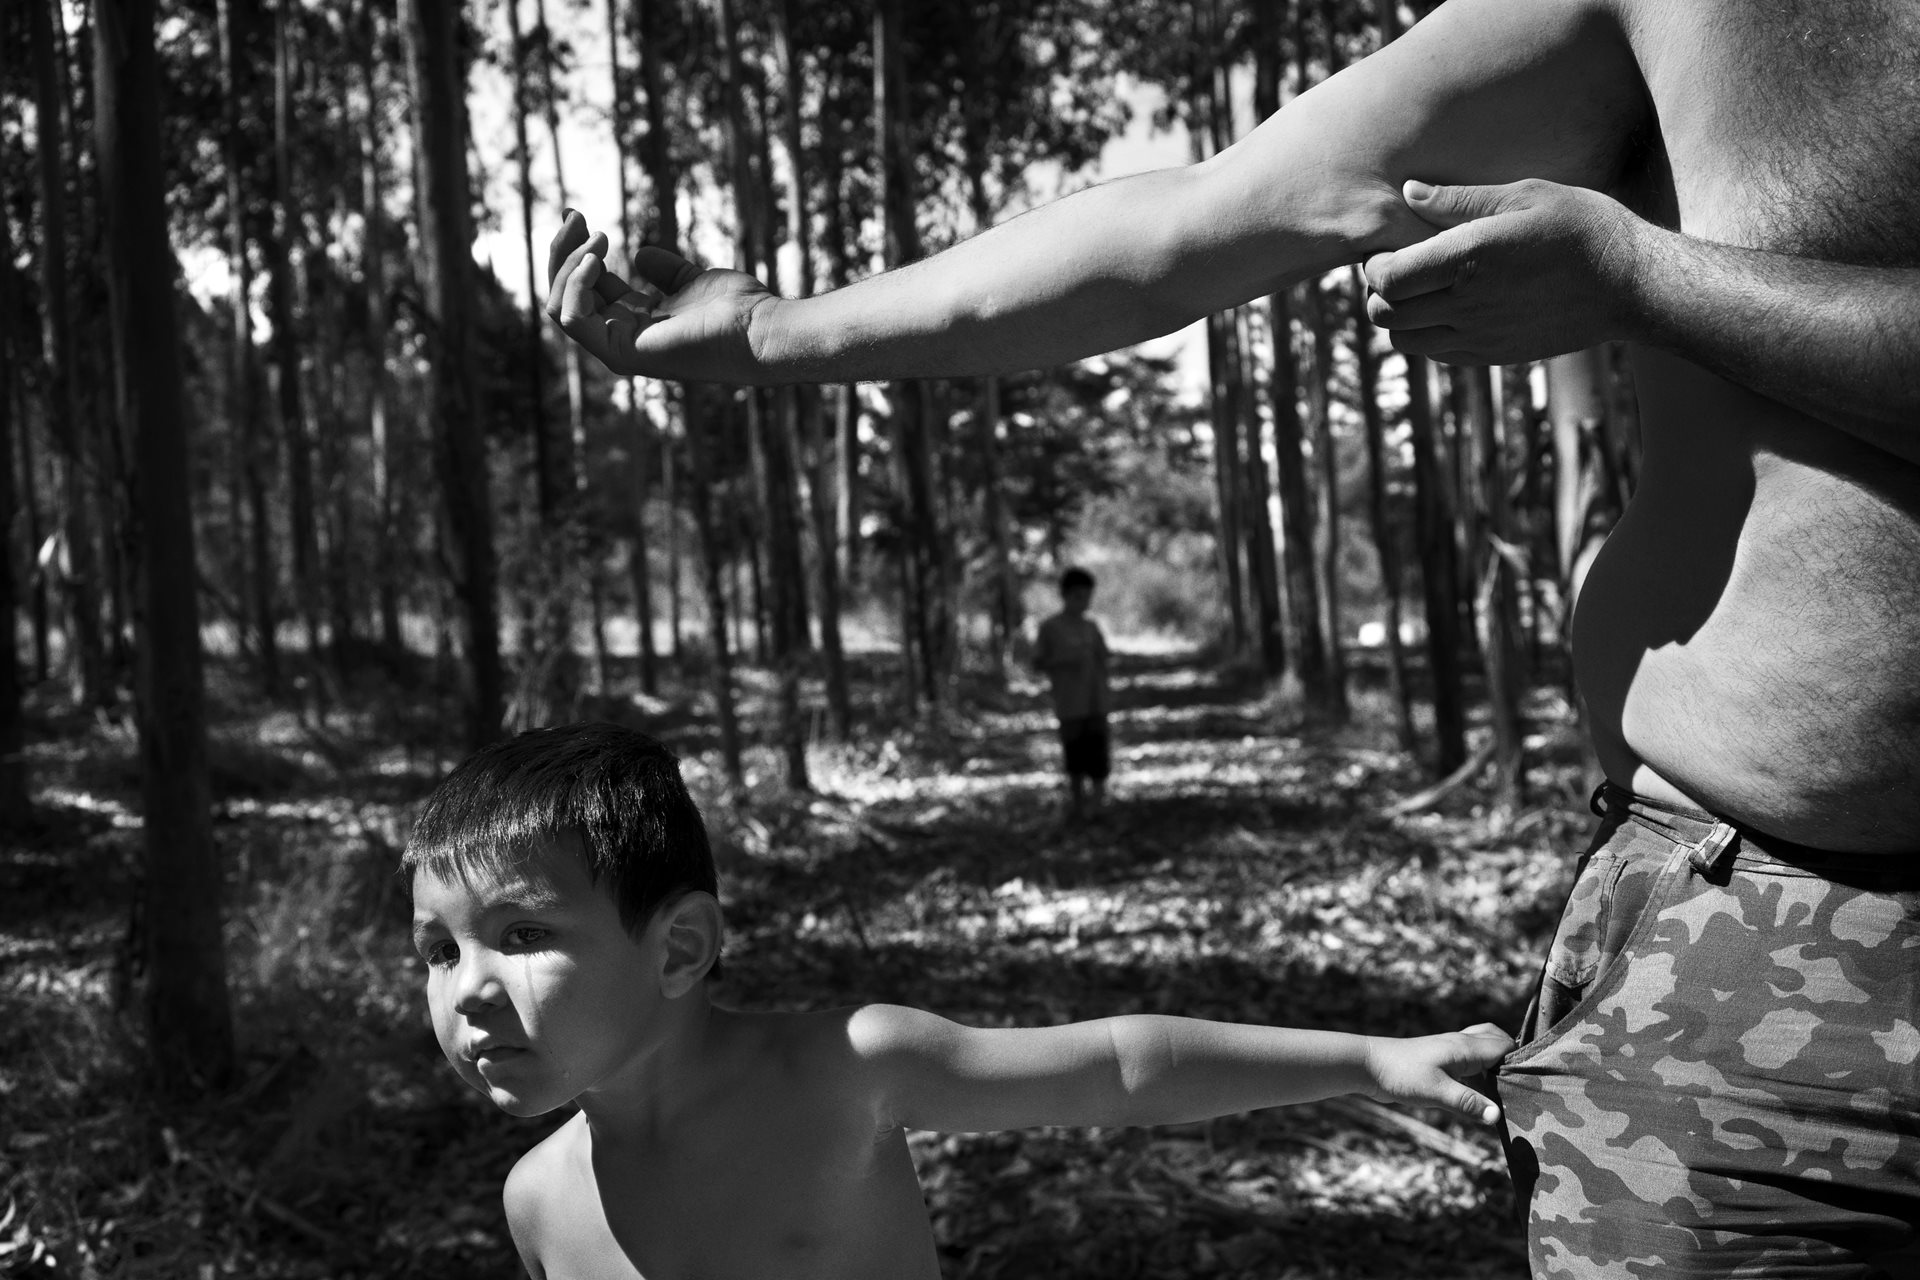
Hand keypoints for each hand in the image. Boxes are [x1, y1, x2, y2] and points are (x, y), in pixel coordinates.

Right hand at [544, 209, 777, 382]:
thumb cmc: (738, 309)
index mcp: (633, 323)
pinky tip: (594, 258)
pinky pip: (573, 318)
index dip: (574, 249)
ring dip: (567, 263)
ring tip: (597, 236)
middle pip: (564, 294)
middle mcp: (620, 338)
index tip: (576, 214)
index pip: (584, 288)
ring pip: (560, 305)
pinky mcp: (623, 353)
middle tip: (575, 214)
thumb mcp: (692, 280)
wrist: (760, 328)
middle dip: (562, 250)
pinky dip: (574, 284)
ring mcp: (619, 349)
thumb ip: (666, 271)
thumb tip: (641, 254)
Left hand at [1361, 1022, 1514, 1124]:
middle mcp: (1461, 1045)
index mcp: (1465, 1048)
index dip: (1522, 1062)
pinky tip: (1481, 1096)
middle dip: (1513, 1059)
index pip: (1506, 1047)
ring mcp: (1450, 1052)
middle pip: (1498, 1041)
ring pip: (1483, 1051)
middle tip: (1523, 1086)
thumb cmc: (1401, 1074)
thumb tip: (1498, 1116)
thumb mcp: (1436, 1092)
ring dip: (1496, 1066)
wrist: (1367, 1066)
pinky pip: (1470, 1062)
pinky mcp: (1441, 1062)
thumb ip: (1468, 1103)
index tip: (1535, 1083)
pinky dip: (1481, 1074)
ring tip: (1508, 1093)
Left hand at [1363, 178, 1645, 364]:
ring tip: (1423, 289)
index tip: (1391, 247)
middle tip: (1401, 267)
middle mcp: (1467, 305)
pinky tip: (1449, 308)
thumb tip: (1409, 192)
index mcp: (1469, 259)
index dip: (1375, 264)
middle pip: (1384, 313)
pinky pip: (1435, 353)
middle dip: (1380, 290)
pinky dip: (1426, 334)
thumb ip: (1458, 201)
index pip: (1386, 278)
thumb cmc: (1580, 227)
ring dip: (1400, 315)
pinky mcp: (1492, 355)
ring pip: (1403, 339)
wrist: (1628, 284)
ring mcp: (1478, 336)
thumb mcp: (1523, 196)